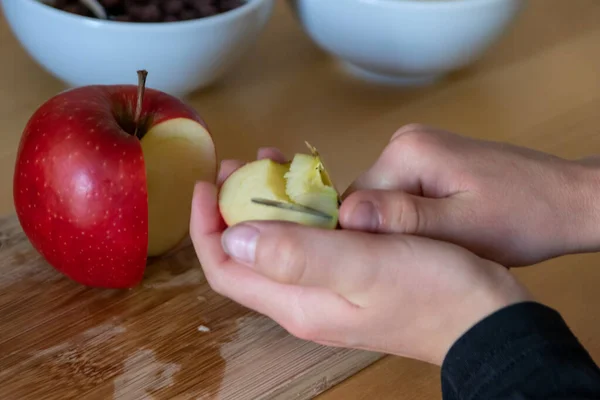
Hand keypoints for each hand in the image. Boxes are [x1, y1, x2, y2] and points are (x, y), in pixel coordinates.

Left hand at [189, 149, 531, 364]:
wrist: (488, 320)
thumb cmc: (434, 291)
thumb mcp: (364, 266)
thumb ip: (297, 255)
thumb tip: (234, 239)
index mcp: (299, 302)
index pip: (227, 269)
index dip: (207, 227)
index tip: (208, 184)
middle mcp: (306, 302)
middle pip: (249, 257)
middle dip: (235, 209)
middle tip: (243, 165)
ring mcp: (330, 294)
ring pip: (280, 248)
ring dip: (269, 208)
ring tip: (274, 165)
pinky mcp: (353, 282)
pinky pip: (310, 246)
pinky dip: (302, 215)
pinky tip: (315, 189)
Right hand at [340, 124, 599, 266]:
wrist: (567, 200)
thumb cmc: (525, 218)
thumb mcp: (464, 228)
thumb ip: (406, 220)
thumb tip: (346, 215)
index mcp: (407, 150)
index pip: (353, 202)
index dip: (370, 239)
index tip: (399, 261)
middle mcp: (404, 140)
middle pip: (367, 200)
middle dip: (389, 234)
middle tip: (426, 255)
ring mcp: (416, 147)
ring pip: (383, 202)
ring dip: (402, 229)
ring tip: (439, 243)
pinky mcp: (428, 159)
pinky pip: (402, 196)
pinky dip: (416, 220)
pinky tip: (443, 231)